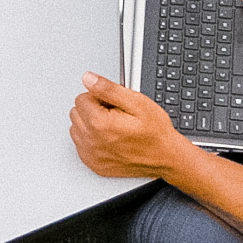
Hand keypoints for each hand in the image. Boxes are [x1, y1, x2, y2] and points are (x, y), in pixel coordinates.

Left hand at [67, 74, 195, 182]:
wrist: (166, 158)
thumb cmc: (155, 132)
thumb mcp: (136, 102)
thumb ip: (108, 88)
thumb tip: (88, 78)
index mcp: (99, 124)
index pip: (82, 98)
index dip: (99, 97)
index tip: (113, 104)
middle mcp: (92, 141)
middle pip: (76, 113)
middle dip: (93, 109)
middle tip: (114, 115)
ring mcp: (92, 155)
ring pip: (76, 128)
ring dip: (90, 124)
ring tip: (112, 127)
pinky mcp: (94, 164)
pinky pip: (81, 145)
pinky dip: (91, 140)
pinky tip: (108, 138)